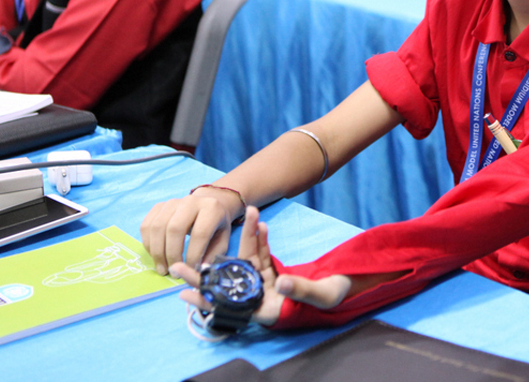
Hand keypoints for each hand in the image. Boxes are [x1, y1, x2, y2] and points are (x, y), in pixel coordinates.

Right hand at [141, 187, 240, 274]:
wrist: (207, 206)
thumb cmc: (215, 228)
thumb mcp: (222, 241)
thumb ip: (212, 257)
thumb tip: (196, 272)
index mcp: (211, 209)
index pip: (200, 233)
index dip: (194, 255)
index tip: (191, 270)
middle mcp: (190, 201)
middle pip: (174, 229)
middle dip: (172, 254)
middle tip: (173, 271)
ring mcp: (172, 202)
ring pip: (157, 227)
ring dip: (157, 252)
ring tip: (163, 268)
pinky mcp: (158, 206)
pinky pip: (146, 226)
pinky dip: (148, 244)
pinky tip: (156, 256)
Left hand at [170, 206, 352, 326]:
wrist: (350, 292)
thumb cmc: (336, 299)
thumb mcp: (321, 295)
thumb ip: (300, 289)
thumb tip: (279, 283)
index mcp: (269, 312)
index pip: (233, 308)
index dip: (209, 302)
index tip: (186, 294)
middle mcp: (263, 300)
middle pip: (230, 286)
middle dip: (207, 274)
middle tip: (178, 266)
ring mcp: (268, 286)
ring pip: (247, 264)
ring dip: (243, 240)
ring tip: (241, 217)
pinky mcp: (276, 274)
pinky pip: (263, 256)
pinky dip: (260, 239)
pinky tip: (259, 223)